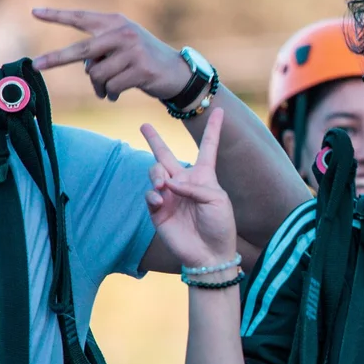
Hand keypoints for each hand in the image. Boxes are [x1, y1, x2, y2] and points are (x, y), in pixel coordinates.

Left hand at [32, 8, 191, 101]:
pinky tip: (117, 94)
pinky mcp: (141, 69)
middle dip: (56, 59)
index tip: (34, 12)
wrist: (178, 73)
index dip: (57, 16)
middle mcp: (123, 33)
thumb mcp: (123, 47)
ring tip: (107, 90)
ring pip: (97, 75)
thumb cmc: (144, 60)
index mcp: (115, 22)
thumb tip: (88, 70)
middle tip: (36, 66)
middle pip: (81, 49)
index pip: (81, 18)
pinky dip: (111, 94)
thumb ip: (102, 52)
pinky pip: (112, 87)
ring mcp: (133, 51)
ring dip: (99, 87)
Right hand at [141, 108, 237, 268]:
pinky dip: (154, 195)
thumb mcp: (217, 200)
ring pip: (155, 172)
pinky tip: (161, 200)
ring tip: (164, 185)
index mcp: (205, 176)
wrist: (210, 253)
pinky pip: (150, 194)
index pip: (208, 148)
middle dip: (154, 140)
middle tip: (144, 125)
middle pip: (166, 156)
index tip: (218, 110)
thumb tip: (167, 183)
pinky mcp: (158, 210)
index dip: (213, 130)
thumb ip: (194, 186)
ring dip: (157, 174)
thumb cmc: (220, 225)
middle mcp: (185, 182)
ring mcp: (170, 195)